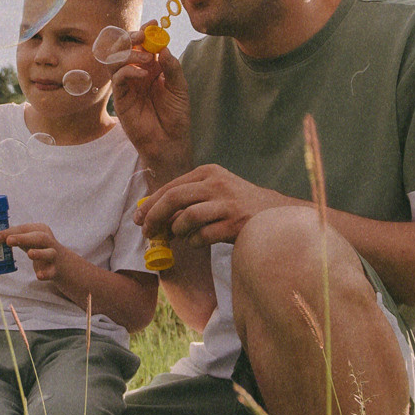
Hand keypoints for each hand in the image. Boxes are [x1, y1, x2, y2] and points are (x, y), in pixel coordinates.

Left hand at [0, 221, 80, 286]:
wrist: (61, 264)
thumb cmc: (39, 248)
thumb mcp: (26, 240)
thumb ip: (11, 237)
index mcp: (40, 230)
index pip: (25, 229)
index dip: (10, 231)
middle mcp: (49, 241)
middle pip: (39, 237)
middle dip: (23, 238)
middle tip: (9, 241)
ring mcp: (54, 255)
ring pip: (49, 253)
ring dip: (40, 253)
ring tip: (30, 254)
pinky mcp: (55, 269)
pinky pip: (51, 272)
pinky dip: (45, 273)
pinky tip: (39, 275)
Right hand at [111, 45, 191, 179]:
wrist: (170, 141)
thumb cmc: (176, 115)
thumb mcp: (180, 88)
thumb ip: (172, 67)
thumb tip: (162, 48)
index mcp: (152, 68)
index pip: (143, 44)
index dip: (146, 32)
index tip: (153, 23)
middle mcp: (137, 73)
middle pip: (125, 48)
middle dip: (131, 37)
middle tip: (142, 34)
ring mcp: (127, 85)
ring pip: (116, 59)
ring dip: (129, 53)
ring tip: (146, 57)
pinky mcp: (120, 98)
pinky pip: (117, 78)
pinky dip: (127, 70)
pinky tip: (142, 74)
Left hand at [141, 165, 301, 246]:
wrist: (276, 216)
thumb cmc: (238, 206)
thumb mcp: (214, 192)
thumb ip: (187, 200)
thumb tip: (153, 217)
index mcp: (209, 172)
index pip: (170, 187)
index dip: (150, 205)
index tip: (138, 219)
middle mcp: (217, 184)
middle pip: (174, 199)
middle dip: (155, 218)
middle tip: (148, 233)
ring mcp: (227, 204)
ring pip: (186, 218)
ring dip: (177, 231)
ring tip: (180, 236)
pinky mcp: (235, 224)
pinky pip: (202, 236)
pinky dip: (194, 242)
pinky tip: (197, 242)